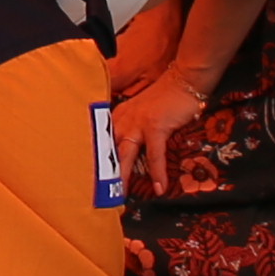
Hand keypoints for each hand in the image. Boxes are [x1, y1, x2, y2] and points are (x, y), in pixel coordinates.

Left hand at [108, 69, 207, 190]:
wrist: (184, 80)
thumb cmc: (166, 98)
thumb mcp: (142, 111)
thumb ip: (132, 126)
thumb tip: (128, 150)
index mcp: (118, 117)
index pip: (102, 143)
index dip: (96, 162)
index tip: (90, 180)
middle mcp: (123, 120)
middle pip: (108, 151)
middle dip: (101, 173)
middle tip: (98, 193)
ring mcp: (138, 123)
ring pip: (125, 155)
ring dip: (121, 176)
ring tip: (119, 196)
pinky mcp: (155, 126)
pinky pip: (155, 154)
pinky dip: (158, 172)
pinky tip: (160, 188)